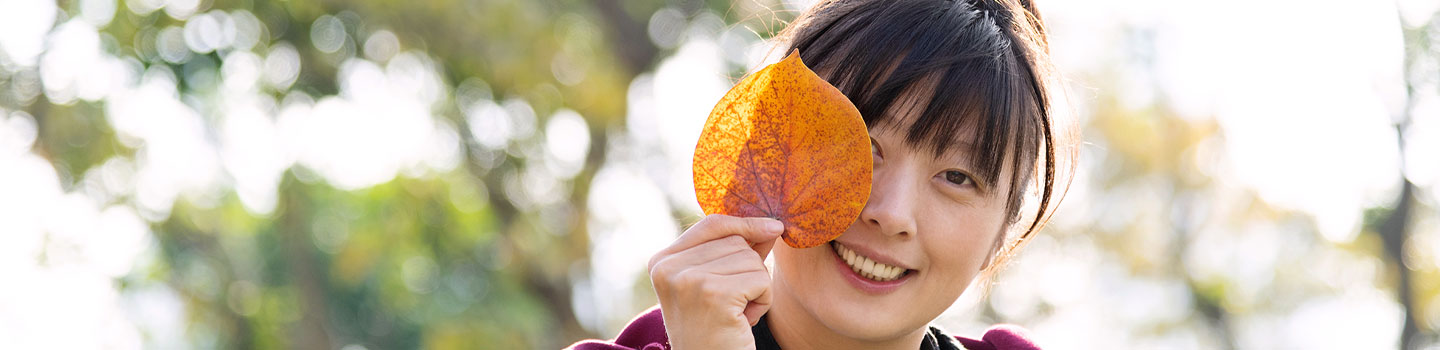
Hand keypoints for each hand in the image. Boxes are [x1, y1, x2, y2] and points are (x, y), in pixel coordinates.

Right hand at [648, 214, 783, 349]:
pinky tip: (743, 321)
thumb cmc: (716, 332)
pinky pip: (760, 279)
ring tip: (735, 315)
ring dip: (756, 288)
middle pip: (736, 241)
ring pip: (751, 259)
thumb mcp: (717, 285)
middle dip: (749, 270)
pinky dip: (763, 301)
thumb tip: (770, 225)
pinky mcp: (712, 293)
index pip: (711, 224)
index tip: (774, 227)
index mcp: (662, 261)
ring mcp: (688, 279)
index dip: (746, 224)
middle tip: (733, 306)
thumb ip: (737, 252)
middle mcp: (668, 267)